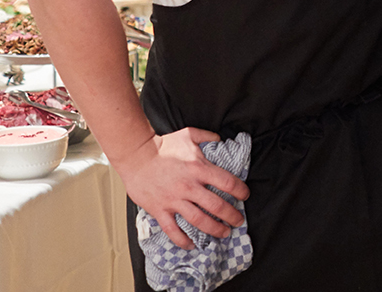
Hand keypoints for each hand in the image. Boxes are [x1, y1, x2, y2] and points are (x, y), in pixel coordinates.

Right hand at [115, 128, 249, 248]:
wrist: (136, 156)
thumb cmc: (163, 146)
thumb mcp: (190, 135)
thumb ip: (208, 137)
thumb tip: (220, 138)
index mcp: (199, 169)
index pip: (227, 183)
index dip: (240, 191)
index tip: (245, 196)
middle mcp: (189, 187)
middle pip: (216, 206)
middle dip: (231, 215)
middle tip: (239, 221)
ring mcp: (174, 200)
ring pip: (198, 220)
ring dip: (213, 229)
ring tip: (224, 233)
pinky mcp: (159, 210)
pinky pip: (172, 229)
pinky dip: (182, 240)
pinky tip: (191, 245)